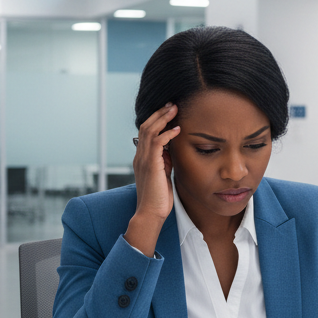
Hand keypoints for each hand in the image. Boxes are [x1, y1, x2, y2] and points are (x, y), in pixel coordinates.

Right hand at [125, 103, 179, 255]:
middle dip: (159, 113)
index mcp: (142, 158)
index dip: (156, 120)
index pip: (146, 132)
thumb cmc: (158, 198)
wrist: (151, 214)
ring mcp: (143, 160)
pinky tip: (177, 129)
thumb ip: (165, 160)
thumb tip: (171, 148)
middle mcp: (140, 156)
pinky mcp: (151, 165)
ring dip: (163, 118)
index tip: (169, 111)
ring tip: (174, 109)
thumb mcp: (163, 174)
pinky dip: (167, 134)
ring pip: (149, 130)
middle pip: (146, 126)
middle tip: (172, 104)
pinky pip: (156, 143)